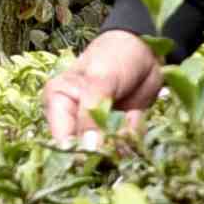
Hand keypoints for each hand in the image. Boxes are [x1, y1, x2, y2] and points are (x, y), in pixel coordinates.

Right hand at [41, 27, 165, 147]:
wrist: (145, 47)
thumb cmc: (114, 56)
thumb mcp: (100, 81)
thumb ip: (91, 114)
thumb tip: (87, 150)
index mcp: (58, 103)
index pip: (60, 139)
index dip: (77, 153)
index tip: (97, 156)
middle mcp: (73, 119)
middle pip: (82, 151)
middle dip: (103, 150)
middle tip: (118, 137)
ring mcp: (97, 126)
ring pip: (106, 151)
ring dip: (121, 144)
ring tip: (128, 118)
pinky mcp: (119, 129)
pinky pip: (126, 145)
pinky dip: (133, 136)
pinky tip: (135, 116)